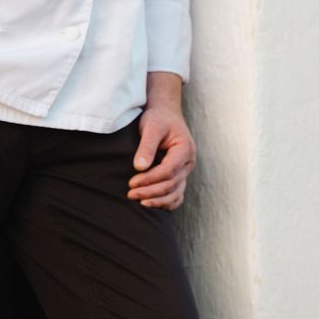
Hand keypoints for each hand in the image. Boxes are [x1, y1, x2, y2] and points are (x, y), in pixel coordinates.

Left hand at [128, 73, 194, 208]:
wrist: (165, 115)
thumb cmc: (158, 118)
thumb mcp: (151, 126)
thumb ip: (147, 146)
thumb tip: (139, 167)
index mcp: (185, 149)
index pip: (169, 171)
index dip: (150, 179)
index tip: (132, 182)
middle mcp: (188, 163)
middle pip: (171, 185)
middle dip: (150, 192)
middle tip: (130, 194)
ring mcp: (185, 171)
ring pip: (175, 194)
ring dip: (157, 201)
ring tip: (139, 202)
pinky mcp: (179, 176)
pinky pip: (176, 195)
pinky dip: (165, 203)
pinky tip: (150, 204)